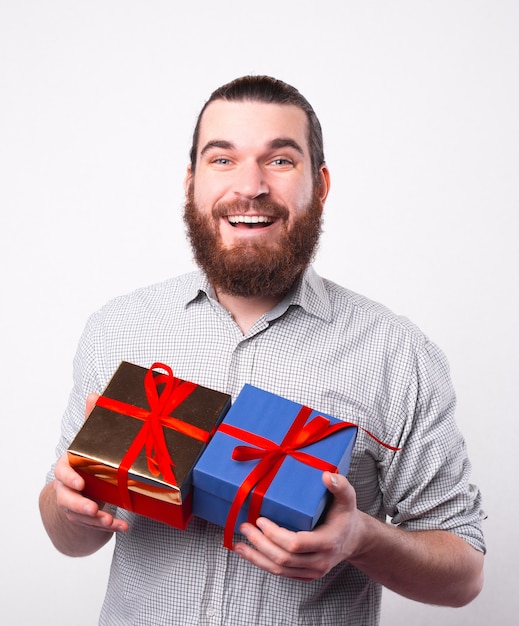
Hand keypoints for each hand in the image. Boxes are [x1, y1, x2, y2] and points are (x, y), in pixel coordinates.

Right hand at [53, 393, 128, 533]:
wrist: (80, 487)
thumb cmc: (87, 461)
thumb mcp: (89, 440)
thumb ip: (91, 419)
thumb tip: (95, 394)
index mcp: (68, 467)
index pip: (62, 471)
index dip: (69, 477)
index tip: (79, 482)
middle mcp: (67, 488)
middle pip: (67, 499)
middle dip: (80, 504)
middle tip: (93, 508)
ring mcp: (74, 505)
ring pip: (80, 515)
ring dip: (96, 519)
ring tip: (109, 520)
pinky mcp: (85, 518)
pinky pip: (95, 526)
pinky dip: (109, 527)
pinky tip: (122, 526)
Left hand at [234, 472, 362, 580]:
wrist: (354, 539)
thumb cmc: (346, 515)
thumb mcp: (347, 498)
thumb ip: (340, 485)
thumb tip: (326, 475)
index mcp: (328, 542)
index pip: (296, 544)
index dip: (275, 534)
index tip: (260, 519)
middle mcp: (320, 561)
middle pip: (284, 558)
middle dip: (260, 544)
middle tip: (245, 526)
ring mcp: (313, 571)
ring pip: (280, 570)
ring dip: (257, 558)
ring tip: (240, 544)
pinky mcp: (305, 575)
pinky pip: (282, 573)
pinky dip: (263, 564)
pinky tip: (250, 554)